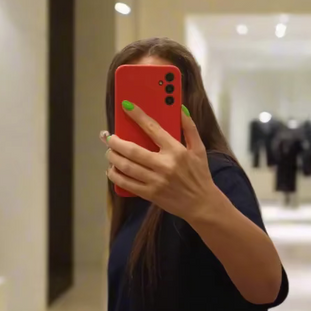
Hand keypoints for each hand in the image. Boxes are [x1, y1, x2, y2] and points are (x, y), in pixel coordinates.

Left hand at [100, 104, 217, 221]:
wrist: (201, 204)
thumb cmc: (199, 174)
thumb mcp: (199, 149)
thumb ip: (189, 127)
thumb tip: (180, 108)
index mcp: (176, 151)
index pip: (153, 128)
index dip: (138, 116)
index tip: (126, 106)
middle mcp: (164, 165)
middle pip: (132, 150)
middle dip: (116, 142)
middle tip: (109, 138)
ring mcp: (155, 181)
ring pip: (126, 167)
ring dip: (113, 158)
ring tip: (109, 152)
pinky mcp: (150, 194)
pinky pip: (127, 184)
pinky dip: (115, 176)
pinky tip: (112, 170)